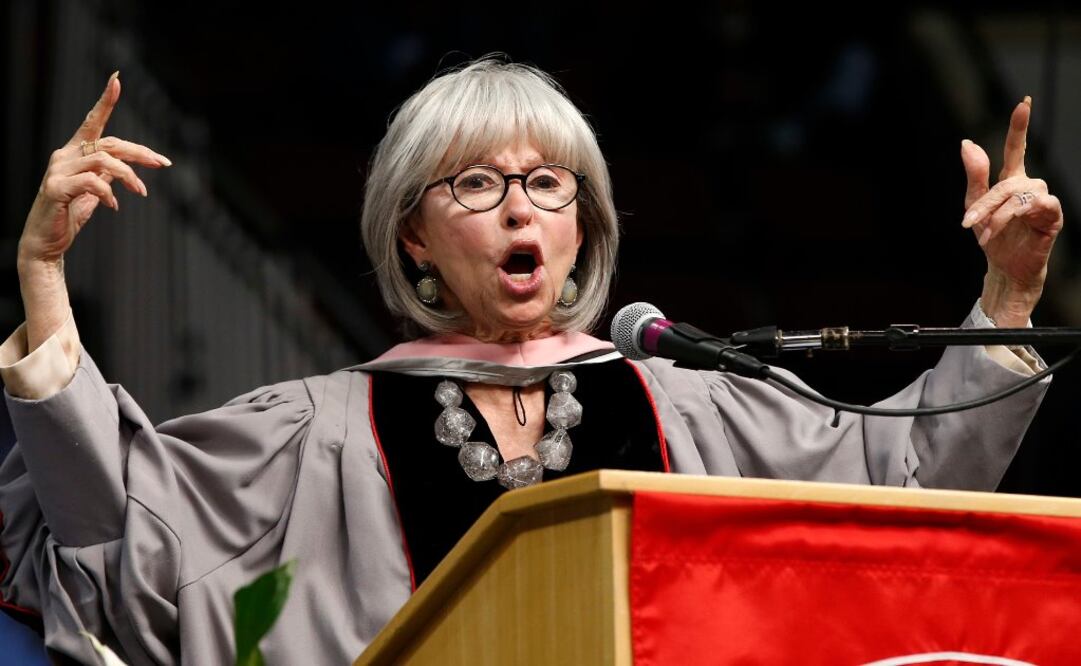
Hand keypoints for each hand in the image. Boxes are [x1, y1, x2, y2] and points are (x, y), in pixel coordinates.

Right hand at [18, 71, 170, 266]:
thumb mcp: (93, 193)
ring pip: (103, 161)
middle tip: (163, 164)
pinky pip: (90, 183)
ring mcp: (58, 171)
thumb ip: (105, 176)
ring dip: (129, 176)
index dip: (105, 101)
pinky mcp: (55, 189)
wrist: (45, 242)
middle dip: (140, 152)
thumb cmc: (68, 215)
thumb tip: (122, 168)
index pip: (93, 122)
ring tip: (141, 192)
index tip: (117, 80)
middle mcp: (64, 155)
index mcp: (74, 152)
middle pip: (109, 143)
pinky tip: (114, 205)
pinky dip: (107, 192)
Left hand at [960, 97, 1062, 327]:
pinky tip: (1003, 228)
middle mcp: (1030, 186)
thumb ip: (974, 175)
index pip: (1016, 148)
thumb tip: (967, 142)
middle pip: (1008, 181)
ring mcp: (1043, 200)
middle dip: (985, 202)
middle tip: (968, 222)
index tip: (1024, 102)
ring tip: (985, 233)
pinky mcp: (1052, 217)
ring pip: (1021, 194)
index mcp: (1011, 180)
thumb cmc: (992, 235)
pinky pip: (1039, 204)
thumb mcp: (975, 205)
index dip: (1019, 126)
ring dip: (998, 213)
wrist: (1004, 267)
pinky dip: (1016, 215)